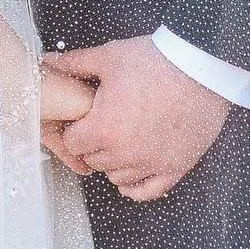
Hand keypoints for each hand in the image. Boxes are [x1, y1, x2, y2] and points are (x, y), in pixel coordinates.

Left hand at [47, 37, 229, 201]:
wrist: (202, 66)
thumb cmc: (156, 61)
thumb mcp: (110, 57)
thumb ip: (75, 63)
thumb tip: (47, 62)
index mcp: (103, 129)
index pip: (73, 144)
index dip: (75, 129)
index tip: (82, 118)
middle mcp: (124, 153)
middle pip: (93, 160)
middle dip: (93, 143)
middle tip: (103, 124)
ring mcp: (150, 164)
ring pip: (117, 177)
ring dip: (114, 162)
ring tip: (121, 141)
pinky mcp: (175, 168)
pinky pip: (148, 191)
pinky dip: (136, 186)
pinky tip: (133, 174)